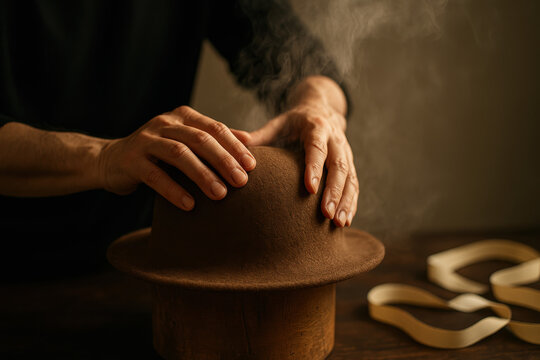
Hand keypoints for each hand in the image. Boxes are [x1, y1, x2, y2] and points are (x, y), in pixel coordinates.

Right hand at [98, 106, 255, 209]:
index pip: (215, 128)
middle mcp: (165, 123)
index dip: (235, 146)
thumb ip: (214, 140)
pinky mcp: (131, 160)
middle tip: (241, 182)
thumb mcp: (187, 142)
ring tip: (220, 195)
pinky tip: (190, 205)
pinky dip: (174, 190)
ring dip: (202, 175)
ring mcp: (146, 140)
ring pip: (179, 154)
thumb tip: (251, 141)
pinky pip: (155, 176)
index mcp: (183, 116)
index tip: (252, 166)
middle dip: (223, 160)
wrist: (112, 160)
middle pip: (200, 139)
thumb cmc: (159, 154)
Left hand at [234, 95, 357, 227]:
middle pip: (339, 166)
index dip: (315, 167)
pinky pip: (354, 185)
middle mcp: (335, 140)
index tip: (310, 188)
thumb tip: (236, 141)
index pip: (317, 148)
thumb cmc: (294, 122)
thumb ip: (260, 135)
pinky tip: (345, 221)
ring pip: (350, 178)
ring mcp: (346, 153)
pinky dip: (351, 203)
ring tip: (338, 223)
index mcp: (316, 128)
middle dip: (334, 191)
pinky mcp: (351, 164)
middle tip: (326, 214)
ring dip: (346, 201)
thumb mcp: (278, 124)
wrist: (321, 110)